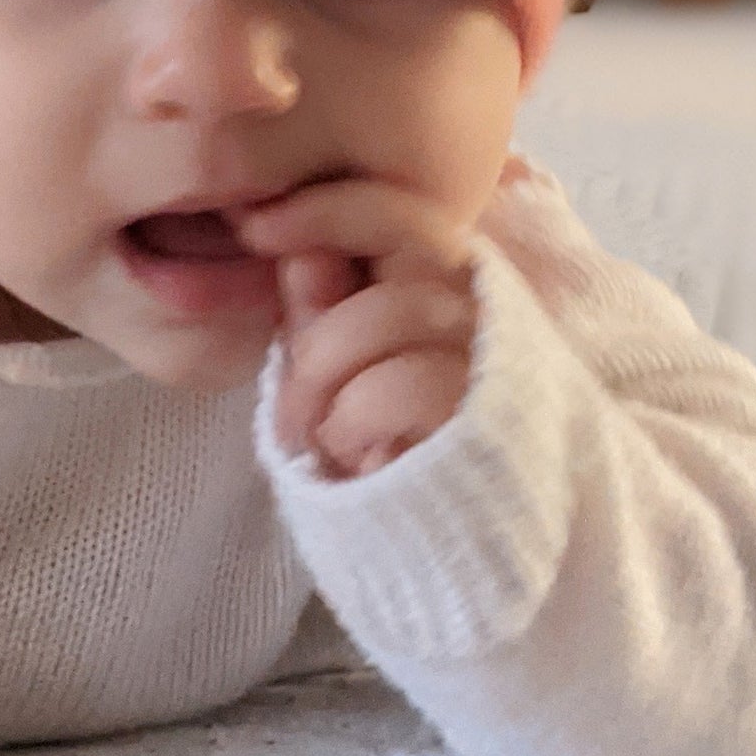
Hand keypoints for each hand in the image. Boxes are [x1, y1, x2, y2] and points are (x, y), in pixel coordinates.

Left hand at [236, 177, 480, 480]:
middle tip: (292, 372)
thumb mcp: (339, 371)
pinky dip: (356, 416)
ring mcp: (499, 352)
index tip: (254, 225)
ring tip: (314, 430)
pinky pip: (407, 381)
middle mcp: (486, 301)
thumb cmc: (387, 451)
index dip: (325, 207)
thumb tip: (297, 250)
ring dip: (329, 371)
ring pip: (397, 308)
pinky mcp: (501, 414)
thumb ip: (322, 307)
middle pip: (406, 238)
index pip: (398, 206)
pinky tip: (354, 453)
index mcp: (447, 279)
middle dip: (325, 300)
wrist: (457, 549)